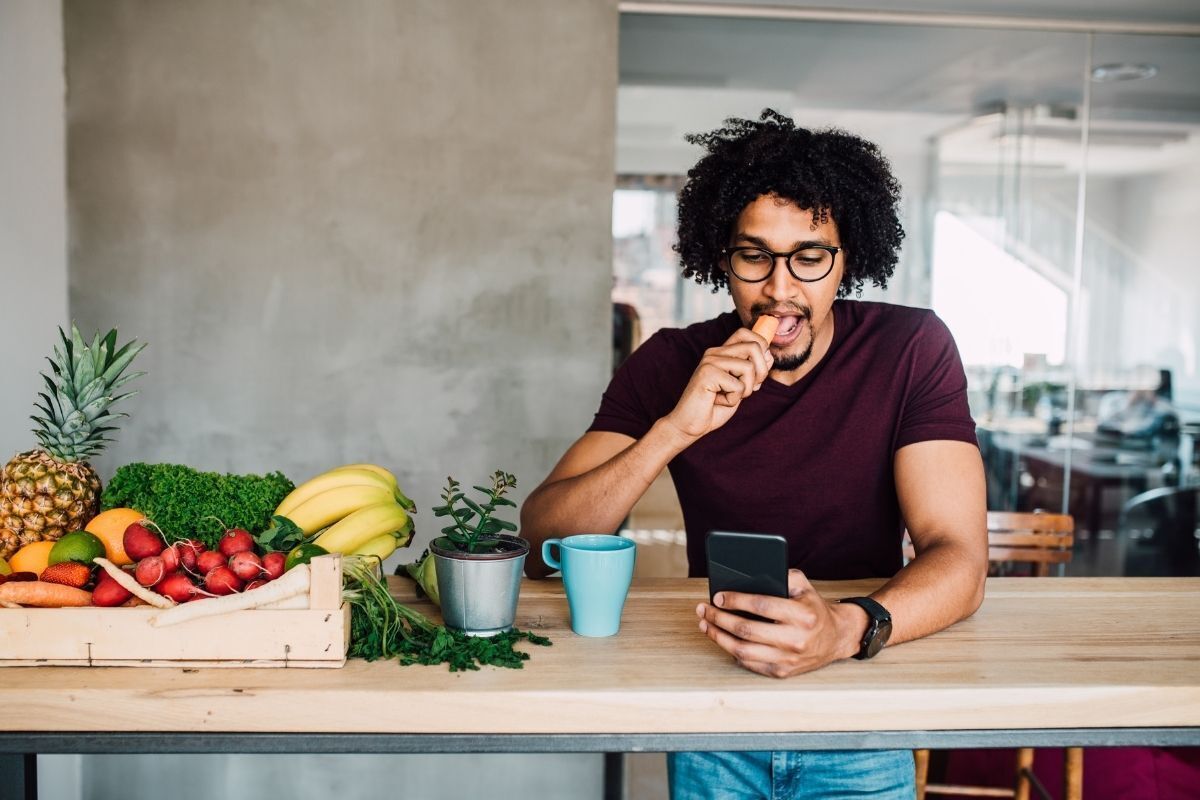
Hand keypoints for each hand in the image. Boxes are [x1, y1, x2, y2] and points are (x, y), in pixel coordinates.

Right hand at [662, 327, 772, 440]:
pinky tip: (718, 401)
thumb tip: (769, 355)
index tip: (758, 369)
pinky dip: (733, 400)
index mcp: (721, 352)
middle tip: (748, 389)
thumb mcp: (739, 387)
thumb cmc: (714, 407)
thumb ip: (752, 370)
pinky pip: (738, 385)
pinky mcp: (707, 374)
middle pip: (754, 347)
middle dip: (761, 372)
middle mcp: (714, 352)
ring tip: (728, 396)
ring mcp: (710, 362)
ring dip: (746, 390)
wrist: (689, 425)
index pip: (746, 333)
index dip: (761, 346)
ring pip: (749, 367)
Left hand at [695, 570, 865, 677]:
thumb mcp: (804, 586)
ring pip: (743, 650)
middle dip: (719, 618)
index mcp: (802, 616)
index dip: (736, 600)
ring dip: (718, 636)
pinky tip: (721, 638)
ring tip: (705, 624)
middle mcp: (795, 640)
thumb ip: (781, 576)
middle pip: (746, 630)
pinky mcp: (782, 672)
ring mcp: (788, 660)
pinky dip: (731, 650)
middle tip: (704, 609)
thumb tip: (747, 575)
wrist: (836, 638)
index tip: (718, 596)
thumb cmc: (813, 607)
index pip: (761, 606)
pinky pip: (749, 663)